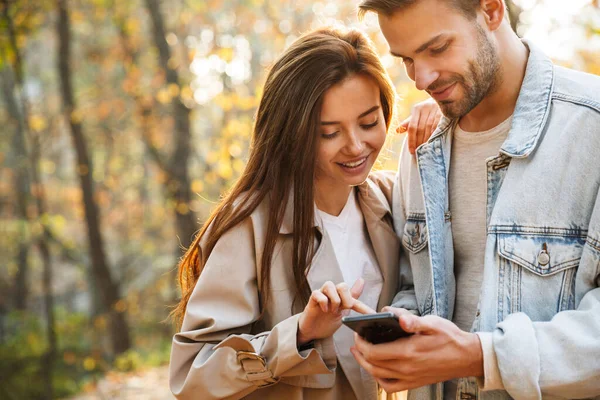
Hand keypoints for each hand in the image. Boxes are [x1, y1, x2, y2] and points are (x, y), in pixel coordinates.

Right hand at [297, 278, 374, 344]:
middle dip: (346, 298)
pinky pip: (317, 293)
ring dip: (334, 299)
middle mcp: (332, 294)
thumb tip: (362, 282)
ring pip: (329, 285)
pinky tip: (324, 310)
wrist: (312, 332)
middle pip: (342, 285)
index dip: (363, 307)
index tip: (372, 315)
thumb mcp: (343, 313)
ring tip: (332, 310)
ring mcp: (321, 296)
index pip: (355, 298)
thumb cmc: (326, 321)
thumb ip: (353, 299)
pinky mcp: (312, 300)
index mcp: (341, 298)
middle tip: (344, 309)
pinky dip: (323, 301)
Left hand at [350, 307, 482, 392]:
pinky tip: (377, 369)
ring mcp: (410, 378)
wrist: (467, 357)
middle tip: (356, 341)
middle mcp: (406, 368)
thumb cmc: (449, 337)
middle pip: (372, 364)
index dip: (360, 343)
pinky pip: (390, 386)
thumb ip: (412, 320)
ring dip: (365, 364)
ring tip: (360, 353)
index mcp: (408, 352)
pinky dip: (379, 378)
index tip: (357, 333)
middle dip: (360, 352)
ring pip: (378, 375)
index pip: (373, 351)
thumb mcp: (432, 323)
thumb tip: (395, 315)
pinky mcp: (414, 383)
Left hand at [397, 98, 441, 154]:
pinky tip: (433, 142)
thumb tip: (397, 130)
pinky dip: (435, 134)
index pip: (412, 127)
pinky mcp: (443, 112)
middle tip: (418, 152)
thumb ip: (409, 123)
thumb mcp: (418, 115)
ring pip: (428, 128)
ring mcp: (435, 109)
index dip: (411, 140)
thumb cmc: (429, 110)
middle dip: (419, 142)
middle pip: (420, 128)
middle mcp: (425, 107)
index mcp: (417, 109)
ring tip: (425, 149)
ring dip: (426, 140)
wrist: (445, 99)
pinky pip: (438, 125)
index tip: (411, 151)